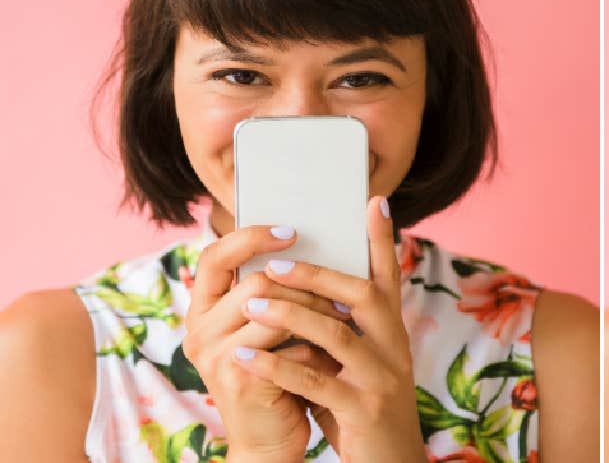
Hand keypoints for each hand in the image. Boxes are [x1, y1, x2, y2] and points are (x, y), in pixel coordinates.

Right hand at [183, 224, 356, 460]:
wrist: (270, 440)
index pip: (214, 256)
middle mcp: (199, 331)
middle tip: (341, 291)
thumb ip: (279, 294)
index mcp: (203, 311)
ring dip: (321, 314)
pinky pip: (291, 347)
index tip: (291, 229)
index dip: (249, 237)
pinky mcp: (241, 379)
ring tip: (348, 318)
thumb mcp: (271, 331)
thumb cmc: (278, 377)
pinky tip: (335, 356)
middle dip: (307, 283)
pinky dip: (319, 350)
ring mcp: (215, 355)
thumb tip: (321, 244)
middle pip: (257, 281)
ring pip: (278, 311)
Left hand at [231, 195, 425, 462]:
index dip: (382, 239)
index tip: (372, 202)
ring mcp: (379, 379)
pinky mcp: (361, 409)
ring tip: (252, 301)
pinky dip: (277, 367)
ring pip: (335, 335)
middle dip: (317, 276)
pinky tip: (246, 357)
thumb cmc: (366, 409)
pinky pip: (314, 382)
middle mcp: (394, 348)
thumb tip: (308, 289)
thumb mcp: (363, 362)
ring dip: (291, 315)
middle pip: (362, 295)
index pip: (389, 277)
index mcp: (393, 332)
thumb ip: (346, 328)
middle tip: (275, 263)